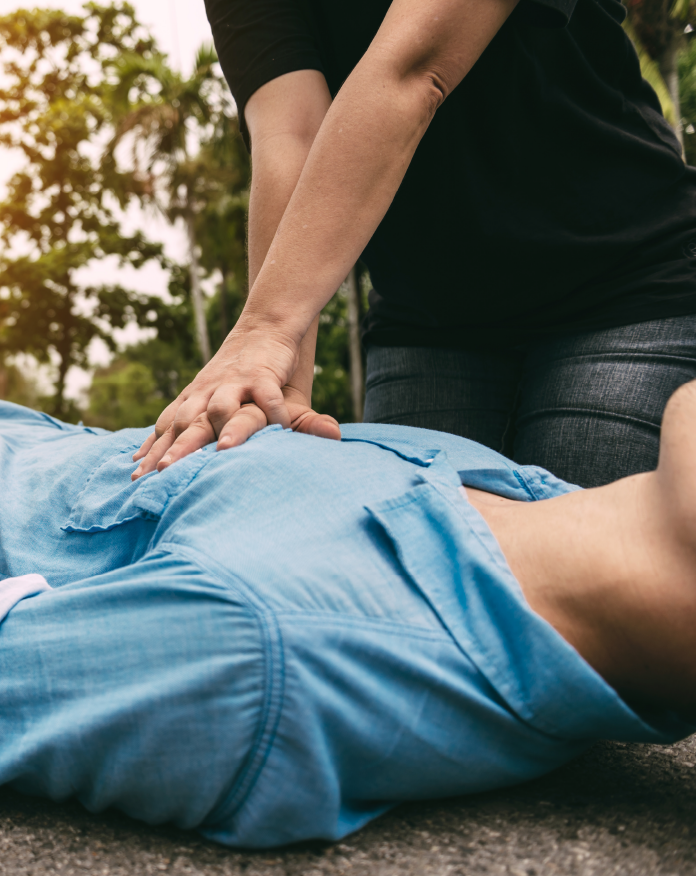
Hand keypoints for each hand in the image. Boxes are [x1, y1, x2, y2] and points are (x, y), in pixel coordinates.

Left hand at [131, 323, 300, 479]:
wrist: (262, 326)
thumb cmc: (233, 368)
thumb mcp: (204, 391)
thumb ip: (183, 420)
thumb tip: (146, 451)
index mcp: (192, 397)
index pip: (167, 427)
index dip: (154, 451)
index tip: (138, 476)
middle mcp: (208, 391)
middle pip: (186, 421)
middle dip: (176, 447)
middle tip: (164, 471)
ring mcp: (234, 383)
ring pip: (221, 408)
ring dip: (221, 428)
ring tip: (222, 452)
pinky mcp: (262, 376)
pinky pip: (267, 397)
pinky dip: (274, 413)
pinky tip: (280, 431)